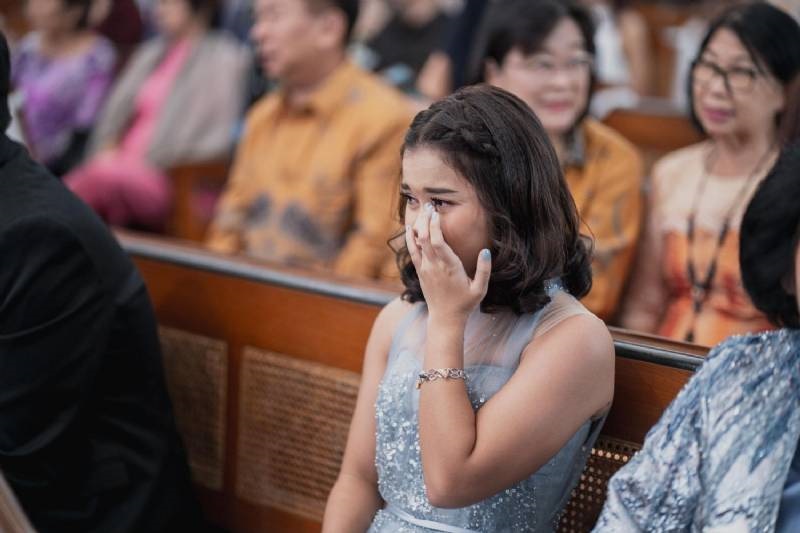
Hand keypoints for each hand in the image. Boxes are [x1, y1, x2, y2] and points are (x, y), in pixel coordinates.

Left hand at [405, 203, 490, 324]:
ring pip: (417, 243)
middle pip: (424, 238)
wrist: (445, 318)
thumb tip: (485, 251)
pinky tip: (410, 227)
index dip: (434, 226)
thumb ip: (484, 270)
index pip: (438, 243)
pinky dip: (410, 238)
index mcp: (449, 268)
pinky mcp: (420, 272)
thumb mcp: (480, 289)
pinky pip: (413, 252)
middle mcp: (434, 267)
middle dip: (426, 220)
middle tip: (429, 205)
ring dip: (418, 226)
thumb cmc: (465, 303)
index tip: (436, 212)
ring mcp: (425, 269)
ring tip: (421, 211)